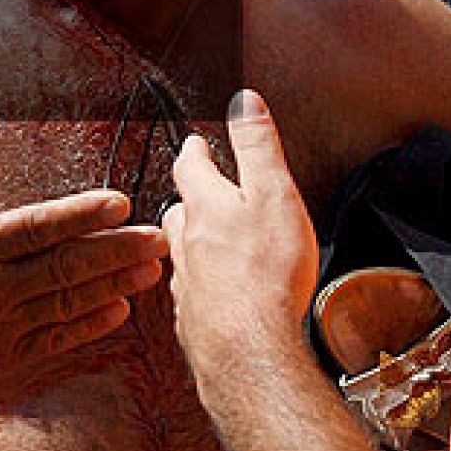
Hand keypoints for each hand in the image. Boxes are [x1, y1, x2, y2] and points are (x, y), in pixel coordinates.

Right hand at [0, 121, 167, 401]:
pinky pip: (55, 341)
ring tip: (151, 268)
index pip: (34, 228)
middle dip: (116, 250)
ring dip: (113, 285)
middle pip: (64, 267)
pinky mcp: (3, 360)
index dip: (79, 215)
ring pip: (68, 304)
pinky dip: (89, 327)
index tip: (119, 201)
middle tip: (158, 236)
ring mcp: (0, 329)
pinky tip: (120, 311)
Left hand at [162, 90, 318, 365]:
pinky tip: (216, 295)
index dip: (195, 151)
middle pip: (178, 211)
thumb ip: (257, 147)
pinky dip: (203, 287)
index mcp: (204, 206)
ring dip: (193, 244)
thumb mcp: (272, 193)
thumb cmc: (266, 273)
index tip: (195, 143)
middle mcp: (187, 243)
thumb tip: (244, 102)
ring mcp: (187, 284)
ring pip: (183, 254)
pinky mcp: (195, 321)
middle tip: (200, 193)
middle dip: (190, 199)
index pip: (190, 166)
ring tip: (207, 242)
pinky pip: (194, 295)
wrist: (249, 349)